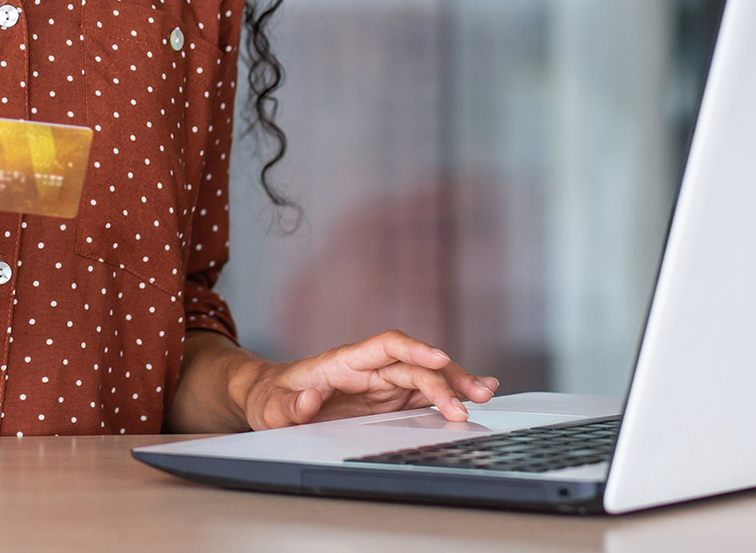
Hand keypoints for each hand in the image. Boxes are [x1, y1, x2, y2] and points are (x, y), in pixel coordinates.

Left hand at [238, 330, 497, 429]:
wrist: (272, 399)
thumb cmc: (271, 399)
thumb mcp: (269, 408)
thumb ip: (287, 407)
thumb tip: (308, 402)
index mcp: (344, 362)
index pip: (386, 346)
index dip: (413, 349)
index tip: (438, 358)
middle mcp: (369, 369)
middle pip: (414, 365)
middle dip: (445, 378)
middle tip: (471, 400)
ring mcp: (382, 385)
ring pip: (425, 378)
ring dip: (455, 384)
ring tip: (486, 394)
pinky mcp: (388, 402)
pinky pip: (424, 395)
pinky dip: (450, 394)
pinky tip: (477, 393)